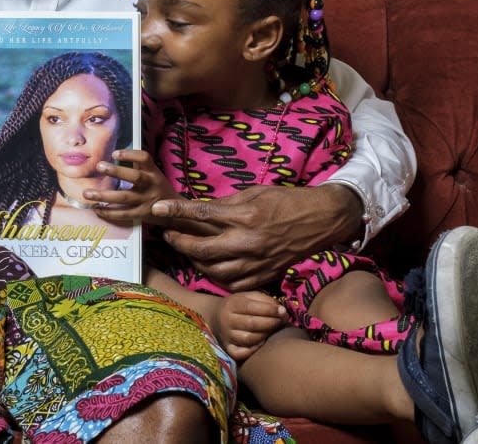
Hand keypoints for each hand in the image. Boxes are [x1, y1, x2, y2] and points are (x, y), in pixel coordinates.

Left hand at [84, 149, 176, 223]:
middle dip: (116, 171)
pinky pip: (123, 214)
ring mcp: (147, 200)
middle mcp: (151, 184)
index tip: (114, 153)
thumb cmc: (157, 187)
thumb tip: (115, 155)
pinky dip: (109, 212)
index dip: (130, 155)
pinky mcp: (142, 214)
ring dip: (104, 195)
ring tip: (87, 193)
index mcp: (153, 172)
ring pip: (125, 197)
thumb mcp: (153, 173)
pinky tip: (97, 209)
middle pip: (135, 177)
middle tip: (99, 165)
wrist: (176, 210)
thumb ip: (138, 166)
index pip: (144, 159)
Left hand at [150, 184, 361, 291]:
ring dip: (194, 261)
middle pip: (200, 249)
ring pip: (213, 270)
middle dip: (178, 242)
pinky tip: (210, 266)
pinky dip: (217, 276)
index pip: (201, 214)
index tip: (157, 209)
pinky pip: (232, 284)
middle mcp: (248, 241)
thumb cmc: (286, 200)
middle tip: (169, 234)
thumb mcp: (254, 192)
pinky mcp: (264, 275)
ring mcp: (256, 262)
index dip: (175, 212)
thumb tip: (198, 210)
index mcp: (245, 215)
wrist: (320, 220)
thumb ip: (225, 205)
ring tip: (187, 251)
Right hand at [212, 291, 288, 362]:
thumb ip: (264, 300)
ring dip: (265, 335)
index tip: (283, 311)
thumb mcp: (248, 297)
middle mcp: (226, 321)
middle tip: (283, 320)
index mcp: (231, 304)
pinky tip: (263, 341)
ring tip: (274, 330)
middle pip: (251, 323)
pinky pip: (243, 353)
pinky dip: (255, 348)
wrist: (216, 317)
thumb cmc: (239, 306)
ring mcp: (226, 336)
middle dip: (271, 322)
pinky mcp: (228, 349)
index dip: (269, 310)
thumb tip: (281, 310)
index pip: (251, 307)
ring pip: (249, 339)